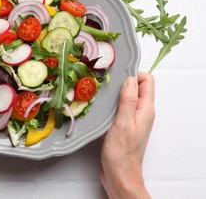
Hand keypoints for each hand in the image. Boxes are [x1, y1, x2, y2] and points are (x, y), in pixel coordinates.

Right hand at [100, 72, 154, 198]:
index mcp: (146, 109)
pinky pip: (121, 106)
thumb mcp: (124, 122)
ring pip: (127, 96)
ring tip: (102, 92)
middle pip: (137, 87)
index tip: (117, 75)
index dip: (134, 74)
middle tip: (106, 82)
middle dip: (123, 81)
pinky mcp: (124, 124)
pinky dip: (112, 102)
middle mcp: (142, 112)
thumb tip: (130, 79)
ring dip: (116, 92)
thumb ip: (128, 100)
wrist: (119, 173)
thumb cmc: (122, 151)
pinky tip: (101, 105)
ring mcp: (133, 118)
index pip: (147, 81)